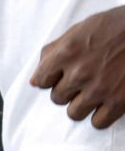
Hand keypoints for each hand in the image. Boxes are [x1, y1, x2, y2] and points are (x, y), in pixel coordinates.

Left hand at [30, 5, 124, 128]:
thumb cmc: (110, 27)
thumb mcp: (77, 31)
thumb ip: (52, 53)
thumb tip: (34, 80)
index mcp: (66, 53)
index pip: (41, 80)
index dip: (48, 79)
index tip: (57, 78)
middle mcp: (79, 73)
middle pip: (57, 98)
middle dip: (65, 91)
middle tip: (79, 82)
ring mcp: (98, 90)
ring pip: (74, 113)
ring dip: (80, 105)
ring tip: (91, 93)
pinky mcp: (118, 103)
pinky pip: (98, 123)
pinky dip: (100, 116)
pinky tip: (105, 103)